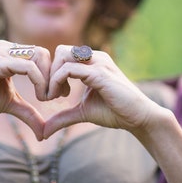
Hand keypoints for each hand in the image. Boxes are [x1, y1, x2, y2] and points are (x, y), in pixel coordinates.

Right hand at [0, 40, 50, 139]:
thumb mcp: (11, 104)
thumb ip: (29, 112)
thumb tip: (44, 133)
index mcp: (12, 53)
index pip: (42, 55)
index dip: (52, 74)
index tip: (58, 94)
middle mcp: (8, 48)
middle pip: (44, 53)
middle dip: (53, 75)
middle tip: (54, 96)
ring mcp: (2, 52)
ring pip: (40, 56)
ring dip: (48, 79)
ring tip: (45, 98)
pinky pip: (29, 68)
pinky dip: (40, 81)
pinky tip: (40, 97)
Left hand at [43, 45, 157, 137]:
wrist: (137, 117)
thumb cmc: (113, 111)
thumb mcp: (82, 112)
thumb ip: (63, 116)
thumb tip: (44, 132)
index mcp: (92, 62)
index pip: (63, 55)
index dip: (53, 73)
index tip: (53, 94)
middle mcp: (95, 57)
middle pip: (61, 51)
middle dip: (50, 72)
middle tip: (50, 94)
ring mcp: (98, 63)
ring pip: (63, 56)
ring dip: (51, 77)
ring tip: (54, 97)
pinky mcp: (99, 73)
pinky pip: (68, 69)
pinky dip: (57, 82)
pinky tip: (60, 97)